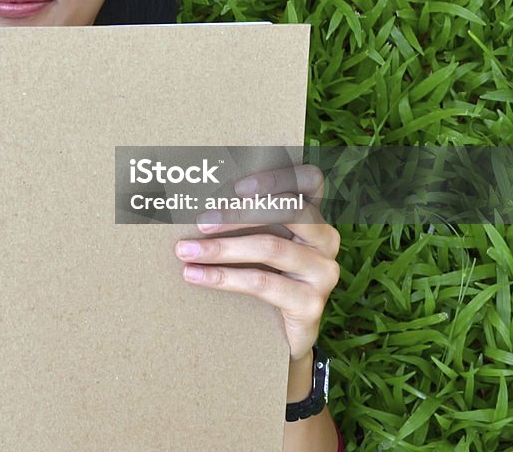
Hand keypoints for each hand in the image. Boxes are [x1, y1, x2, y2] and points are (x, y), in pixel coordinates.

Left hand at [173, 164, 339, 360]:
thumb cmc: (263, 272)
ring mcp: (322, 272)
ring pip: (270, 247)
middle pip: (289, 212)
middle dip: (239, 214)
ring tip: (186, 251)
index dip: (277, 178)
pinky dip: (223, 278)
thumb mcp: (258, 238)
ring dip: (222, 248)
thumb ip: (244, 215)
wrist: (279, 334)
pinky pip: (262, 284)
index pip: (310, 180)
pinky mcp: (311, 304)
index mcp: (314, 215)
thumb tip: (192, 193)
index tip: (238, 187)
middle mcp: (326, 240)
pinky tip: (195, 275)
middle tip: (200, 220)